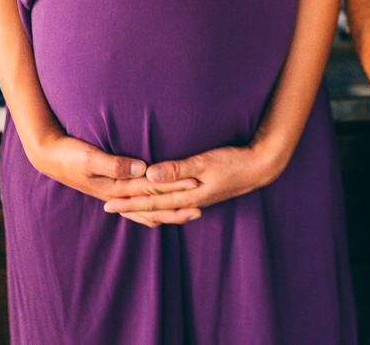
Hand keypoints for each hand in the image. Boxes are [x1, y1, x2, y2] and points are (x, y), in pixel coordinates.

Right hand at [27, 133, 198, 205]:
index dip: (174, 187)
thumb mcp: (90, 158)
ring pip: (145, 210)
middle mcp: (117, 196)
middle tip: (200, 208)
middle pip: (152, 205)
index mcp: (115, 188)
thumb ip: (115, 164)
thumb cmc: (69, 154)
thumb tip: (142, 169)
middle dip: (176, 207)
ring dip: (166, 212)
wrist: (49, 156)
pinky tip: (161, 211)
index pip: (151, 190)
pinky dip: (151, 210)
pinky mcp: (112, 190)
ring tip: (187, 214)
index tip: (195, 183)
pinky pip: (136, 206)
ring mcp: (114, 195)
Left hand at [103, 145, 275, 226]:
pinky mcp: (203, 192)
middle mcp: (190, 200)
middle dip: (131, 206)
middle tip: (108, 207)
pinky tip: (159, 202)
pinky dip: (161, 203)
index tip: (108, 204)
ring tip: (128, 207)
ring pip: (164, 206)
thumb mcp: (205, 162)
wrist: (261, 166)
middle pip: (155, 206)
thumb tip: (150, 176)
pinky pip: (175, 202)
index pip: (152, 201)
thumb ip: (177, 169)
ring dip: (144, 207)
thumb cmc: (234, 161)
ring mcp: (197, 198)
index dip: (129, 202)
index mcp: (188, 195)